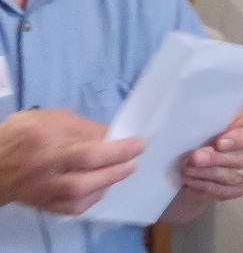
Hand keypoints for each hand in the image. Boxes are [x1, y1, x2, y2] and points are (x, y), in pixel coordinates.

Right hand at [0, 108, 142, 213]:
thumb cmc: (23, 134)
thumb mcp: (49, 117)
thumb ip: (79, 125)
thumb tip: (108, 135)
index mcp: (46, 135)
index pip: (85, 137)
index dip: (115, 140)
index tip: (136, 139)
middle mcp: (45, 162)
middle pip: (86, 163)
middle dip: (117, 159)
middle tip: (137, 153)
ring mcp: (42, 187)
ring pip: (79, 190)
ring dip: (108, 180)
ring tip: (126, 169)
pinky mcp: (42, 203)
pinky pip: (70, 208)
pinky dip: (91, 199)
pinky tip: (103, 187)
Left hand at [177, 111, 242, 200]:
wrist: (227, 147)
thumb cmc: (228, 127)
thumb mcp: (228, 118)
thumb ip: (221, 125)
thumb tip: (203, 133)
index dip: (240, 139)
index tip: (219, 143)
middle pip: (242, 159)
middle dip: (216, 159)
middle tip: (195, 158)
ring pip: (232, 177)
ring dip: (207, 174)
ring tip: (187, 168)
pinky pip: (224, 191)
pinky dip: (206, 186)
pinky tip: (192, 180)